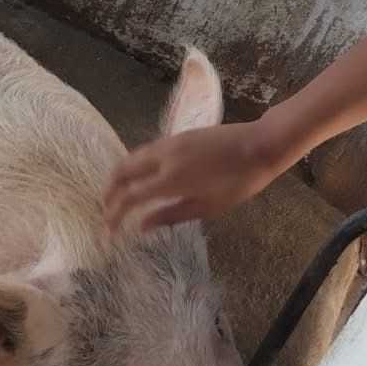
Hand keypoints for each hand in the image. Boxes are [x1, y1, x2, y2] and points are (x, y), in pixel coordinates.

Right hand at [103, 119, 290, 233]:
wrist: (260, 144)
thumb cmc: (240, 182)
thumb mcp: (209, 207)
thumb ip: (172, 215)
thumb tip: (141, 225)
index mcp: (171, 179)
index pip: (130, 197)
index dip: (114, 214)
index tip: (108, 230)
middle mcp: (164, 157)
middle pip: (122, 171)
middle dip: (109, 191)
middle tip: (106, 210)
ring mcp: (170, 142)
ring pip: (132, 157)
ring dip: (120, 176)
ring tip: (118, 195)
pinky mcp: (178, 135)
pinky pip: (146, 150)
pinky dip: (135, 165)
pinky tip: (141, 177)